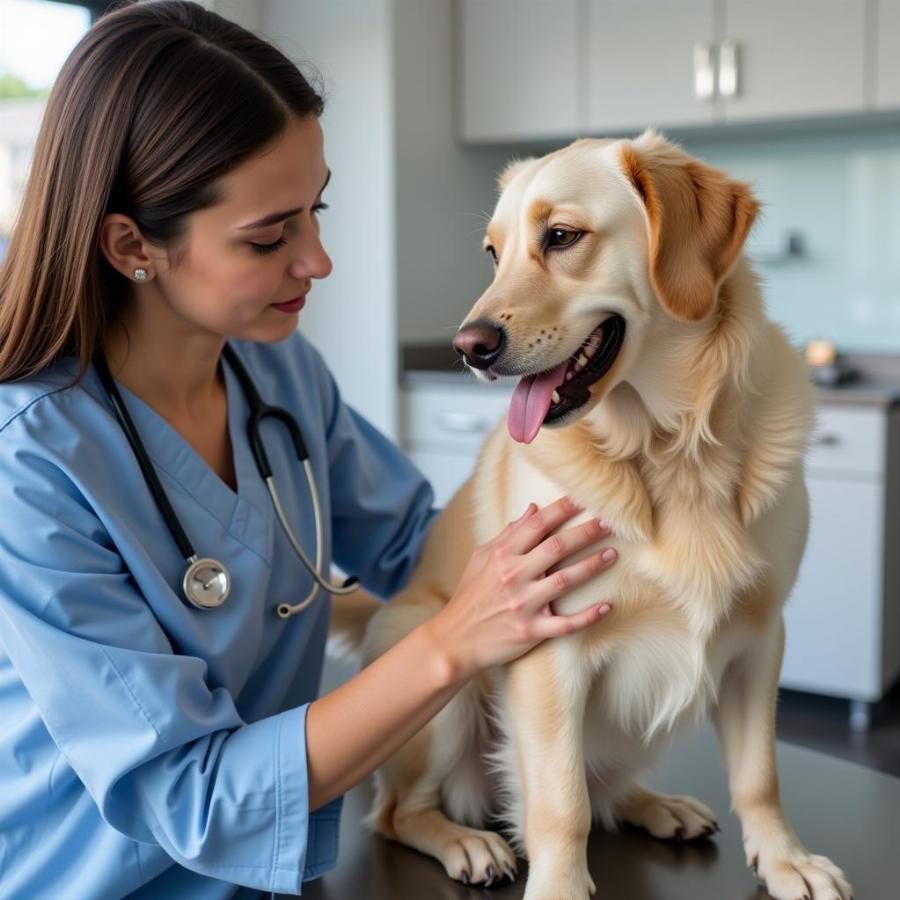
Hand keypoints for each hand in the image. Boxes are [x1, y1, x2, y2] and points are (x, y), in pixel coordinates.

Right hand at [424, 495, 615, 680]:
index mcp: (502, 555)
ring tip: (612, 555)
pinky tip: (606, 607)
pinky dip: (587, 617)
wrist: (455, 639)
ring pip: (565, 581)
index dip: (562, 509)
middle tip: (610, 521)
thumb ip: (509, 534)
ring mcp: (523, 604)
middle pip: (557, 547)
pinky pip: (565, 624)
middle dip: (586, 532)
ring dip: (592, 566)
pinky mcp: (531, 631)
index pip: (537, 525)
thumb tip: (533, 509)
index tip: (584, 498)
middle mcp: (514, 576)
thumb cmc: (470, 596)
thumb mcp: (481, 558)